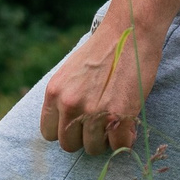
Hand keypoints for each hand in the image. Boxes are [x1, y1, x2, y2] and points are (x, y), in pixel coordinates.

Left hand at [39, 16, 160, 156]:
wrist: (130, 31)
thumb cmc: (104, 49)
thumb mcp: (72, 72)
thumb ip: (67, 97)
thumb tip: (71, 124)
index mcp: (54, 93)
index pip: (49, 133)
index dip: (67, 131)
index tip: (79, 125)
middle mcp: (69, 105)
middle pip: (69, 145)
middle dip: (85, 139)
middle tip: (100, 125)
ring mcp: (93, 112)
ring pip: (93, 148)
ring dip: (105, 139)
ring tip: (115, 122)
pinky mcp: (119, 115)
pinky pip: (119, 145)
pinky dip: (125, 140)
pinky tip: (128, 126)